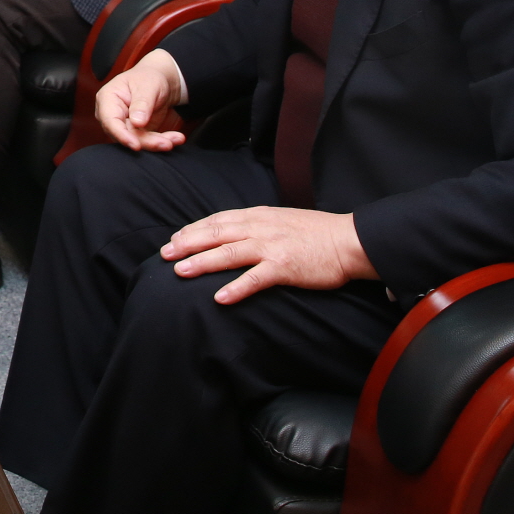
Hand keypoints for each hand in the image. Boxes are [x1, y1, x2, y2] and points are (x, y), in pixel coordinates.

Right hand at [94, 50, 187, 150]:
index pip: (110, 121)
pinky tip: (175, 138)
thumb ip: (142, 104)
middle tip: (167, 143)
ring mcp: (124, 125)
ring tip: (176, 139)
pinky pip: (148, 141)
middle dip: (147, 141)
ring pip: (138, 141)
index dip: (121, 135)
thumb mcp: (148, 85)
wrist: (159, 80)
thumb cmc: (148, 78)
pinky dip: (162, 141)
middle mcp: (113, 114)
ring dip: (157, 143)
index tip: (136, 145)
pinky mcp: (137, 132)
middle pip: (125, 135)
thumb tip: (137, 123)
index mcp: (108, 99)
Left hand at [160, 206, 374, 303]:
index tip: (174, 239)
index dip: (193, 229)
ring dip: (202, 262)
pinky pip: (256, 278)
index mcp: (258, 216)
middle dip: (187, 244)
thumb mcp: (280, 219)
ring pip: (229, 253)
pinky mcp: (285, 267)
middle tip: (164, 254)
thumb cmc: (316, 233)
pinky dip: (237, 288)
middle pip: (216, 234)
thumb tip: (233, 232)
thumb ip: (256, 224)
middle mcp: (260, 228)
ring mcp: (272, 247)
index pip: (218, 220)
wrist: (349, 241)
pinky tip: (220, 298)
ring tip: (180, 272)